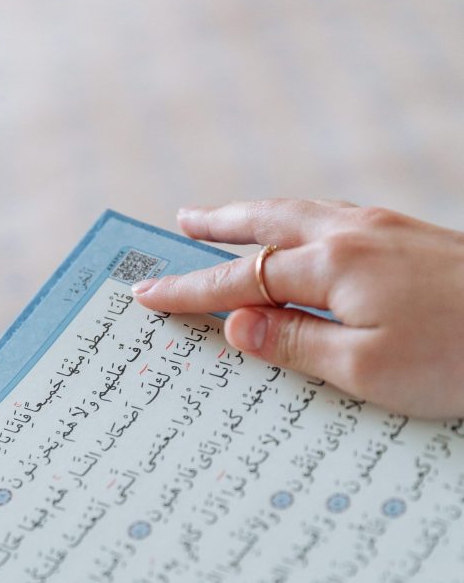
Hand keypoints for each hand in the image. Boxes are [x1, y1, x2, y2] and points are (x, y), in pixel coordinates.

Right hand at [132, 199, 463, 417]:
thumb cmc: (457, 358)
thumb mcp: (365, 370)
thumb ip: (294, 344)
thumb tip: (235, 323)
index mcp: (333, 266)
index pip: (241, 279)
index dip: (191, 290)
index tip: (148, 294)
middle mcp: (354, 233)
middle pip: (268, 222)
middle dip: (220, 224)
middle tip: (182, 220)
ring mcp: (388, 228)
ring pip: (304, 212)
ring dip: (258, 215)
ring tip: (228, 217)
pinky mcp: (415, 235)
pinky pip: (337, 217)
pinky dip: (301, 220)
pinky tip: (307, 231)